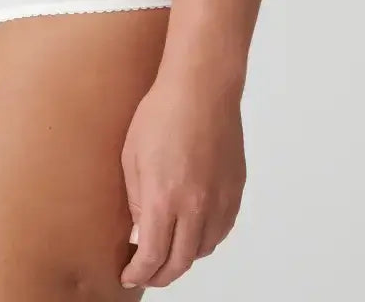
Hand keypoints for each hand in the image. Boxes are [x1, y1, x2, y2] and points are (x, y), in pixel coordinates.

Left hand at [119, 69, 245, 288]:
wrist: (202, 88)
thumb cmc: (161, 113)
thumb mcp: (131, 156)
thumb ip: (136, 199)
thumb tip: (141, 229)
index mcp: (164, 198)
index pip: (153, 255)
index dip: (139, 272)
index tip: (129, 275)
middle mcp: (196, 207)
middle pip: (180, 262)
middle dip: (160, 275)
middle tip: (146, 273)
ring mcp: (220, 200)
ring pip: (203, 249)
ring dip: (183, 256)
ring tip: (167, 248)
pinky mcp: (235, 190)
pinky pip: (221, 230)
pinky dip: (205, 238)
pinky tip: (192, 229)